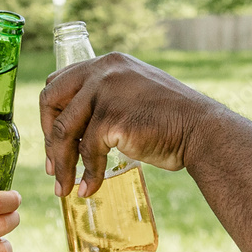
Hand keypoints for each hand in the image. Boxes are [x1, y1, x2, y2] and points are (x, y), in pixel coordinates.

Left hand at [39, 52, 208, 196]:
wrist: (203, 131)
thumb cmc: (171, 120)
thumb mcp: (133, 94)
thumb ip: (107, 98)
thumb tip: (72, 126)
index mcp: (107, 63)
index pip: (59, 82)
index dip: (50, 114)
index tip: (53, 142)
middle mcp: (103, 70)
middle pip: (51, 101)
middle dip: (48, 138)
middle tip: (53, 167)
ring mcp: (106, 91)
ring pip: (64, 131)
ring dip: (62, 164)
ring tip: (64, 188)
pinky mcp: (112, 117)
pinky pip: (87, 151)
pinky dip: (88, 174)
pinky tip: (90, 188)